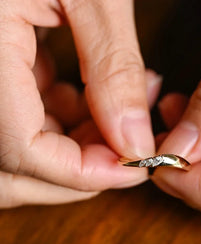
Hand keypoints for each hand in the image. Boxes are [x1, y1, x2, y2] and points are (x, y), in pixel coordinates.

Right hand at [0, 1, 160, 207]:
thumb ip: (113, 69)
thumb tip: (136, 141)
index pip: (26, 156)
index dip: (87, 173)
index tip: (137, 165)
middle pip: (20, 173)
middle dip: (83, 168)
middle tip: (130, 144)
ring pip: (24, 153)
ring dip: (79, 144)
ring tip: (122, 109)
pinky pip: (24, 121)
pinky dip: (65, 119)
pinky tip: (93, 93)